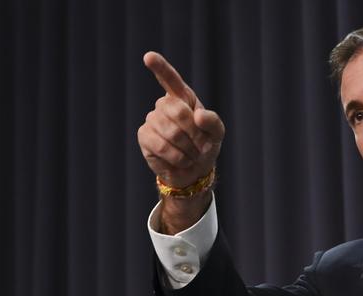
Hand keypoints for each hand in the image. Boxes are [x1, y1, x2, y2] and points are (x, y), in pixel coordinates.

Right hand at [138, 52, 224, 232]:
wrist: (194, 170)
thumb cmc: (205, 146)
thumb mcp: (217, 133)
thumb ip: (213, 121)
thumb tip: (198, 115)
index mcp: (183, 98)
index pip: (171, 79)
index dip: (161, 68)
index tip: (149, 57)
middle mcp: (165, 105)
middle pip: (176, 110)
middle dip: (193, 132)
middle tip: (201, 146)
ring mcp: (152, 119)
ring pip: (170, 131)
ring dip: (187, 148)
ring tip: (191, 154)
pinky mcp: (144, 136)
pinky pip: (161, 145)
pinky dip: (176, 156)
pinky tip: (180, 160)